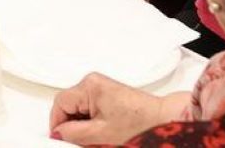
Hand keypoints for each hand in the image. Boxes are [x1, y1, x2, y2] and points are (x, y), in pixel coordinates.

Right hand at [50, 73, 182, 143]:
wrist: (167, 121)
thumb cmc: (141, 125)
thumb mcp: (100, 135)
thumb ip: (73, 133)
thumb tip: (58, 134)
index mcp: (89, 86)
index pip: (60, 103)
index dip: (57, 124)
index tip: (61, 140)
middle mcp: (94, 82)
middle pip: (69, 104)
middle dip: (71, 125)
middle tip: (80, 142)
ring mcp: (103, 88)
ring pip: (80, 108)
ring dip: (82, 125)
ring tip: (97, 138)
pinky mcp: (110, 95)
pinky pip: (91, 108)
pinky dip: (92, 122)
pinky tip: (102, 133)